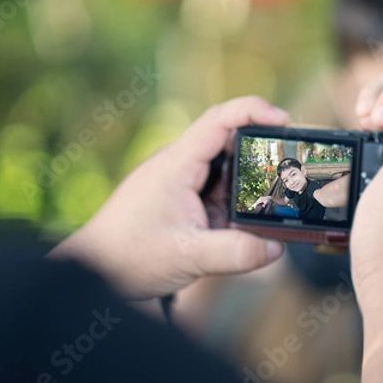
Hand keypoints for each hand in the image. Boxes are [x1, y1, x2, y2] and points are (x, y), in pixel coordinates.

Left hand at [48, 96, 288, 299]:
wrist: (95, 271)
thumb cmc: (128, 256)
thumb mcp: (187, 256)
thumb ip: (235, 253)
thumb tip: (276, 247)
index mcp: (176, 166)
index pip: (218, 121)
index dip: (252, 112)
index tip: (283, 119)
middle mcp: (179, 167)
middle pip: (227, 142)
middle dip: (259, 151)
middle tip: (288, 166)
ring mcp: (180, 182)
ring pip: (224, 170)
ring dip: (247, 182)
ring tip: (270, 200)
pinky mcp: (182, 199)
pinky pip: (216, 191)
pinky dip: (234, 200)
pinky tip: (242, 220)